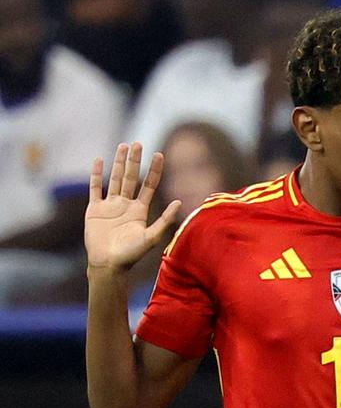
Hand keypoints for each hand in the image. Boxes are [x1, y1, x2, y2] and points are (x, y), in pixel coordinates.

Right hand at [84, 143, 182, 273]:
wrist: (108, 264)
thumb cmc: (131, 255)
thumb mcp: (151, 237)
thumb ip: (165, 220)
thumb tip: (179, 202)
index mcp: (140, 211)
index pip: (149, 185)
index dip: (154, 170)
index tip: (159, 154)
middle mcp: (126, 205)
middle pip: (132, 178)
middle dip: (135, 161)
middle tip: (138, 143)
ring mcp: (110, 206)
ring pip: (115, 179)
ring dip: (119, 163)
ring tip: (123, 146)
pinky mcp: (94, 209)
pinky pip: (95, 188)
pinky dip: (96, 174)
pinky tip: (99, 160)